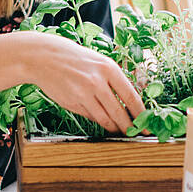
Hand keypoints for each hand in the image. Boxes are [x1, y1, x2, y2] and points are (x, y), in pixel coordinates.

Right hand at [20, 32, 144, 133]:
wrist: (45, 58)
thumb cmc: (76, 59)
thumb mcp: (100, 62)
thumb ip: (114, 81)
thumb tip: (130, 103)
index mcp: (109, 68)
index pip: (131, 97)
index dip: (141, 114)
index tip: (147, 124)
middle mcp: (97, 81)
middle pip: (119, 112)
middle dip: (130, 127)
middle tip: (136, 134)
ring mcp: (83, 93)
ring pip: (105, 118)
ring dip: (114, 127)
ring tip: (120, 131)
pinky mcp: (72, 103)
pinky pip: (90, 116)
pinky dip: (98, 120)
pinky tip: (102, 120)